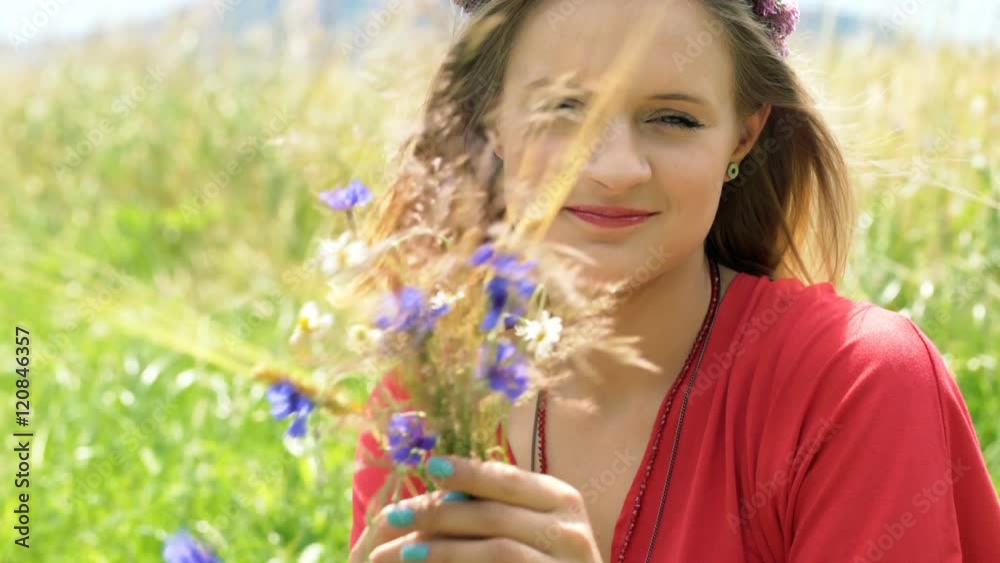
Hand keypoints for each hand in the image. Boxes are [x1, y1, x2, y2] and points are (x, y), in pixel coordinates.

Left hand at [349, 455, 603, 562]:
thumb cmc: (545, 557)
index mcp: (563, 499)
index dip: (467, 471)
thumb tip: (440, 478)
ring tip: (406, 550)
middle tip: (396, 515)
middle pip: (495, 514)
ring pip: (497, 549)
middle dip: (440, 513)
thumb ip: (498, 504)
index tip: (429, 466)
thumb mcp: (532, 524)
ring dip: (445, 550)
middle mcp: (570, 529)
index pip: (507, 478)